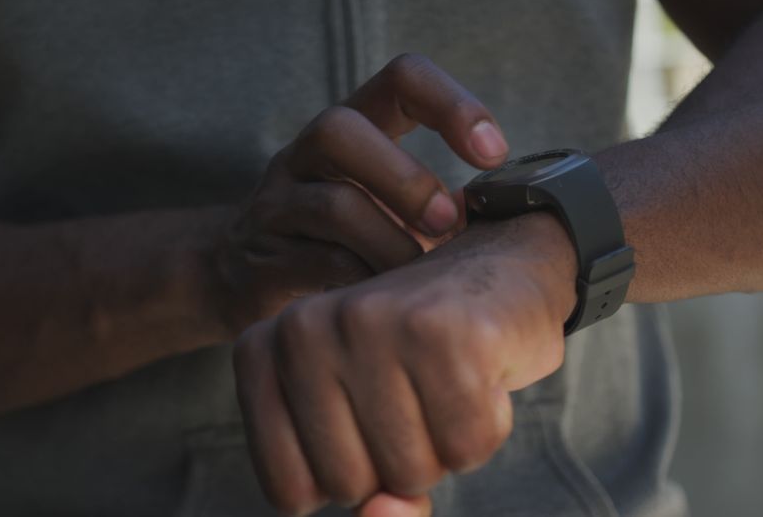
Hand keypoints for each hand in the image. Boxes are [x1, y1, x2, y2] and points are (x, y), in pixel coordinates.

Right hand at [218, 54, 509, 323]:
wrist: (242, 280)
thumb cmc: (342, 241)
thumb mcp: (386, 208)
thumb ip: (439, 206)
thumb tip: (520, 223)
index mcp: (352, 129)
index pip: (401, 78)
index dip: (452, 104)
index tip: (493, 153)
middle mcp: (306, 155)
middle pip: (340, 129)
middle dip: (406, 177)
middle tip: (448, 223)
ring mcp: (276, 203)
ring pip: (333, 203)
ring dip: (391, 243)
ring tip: (420, 276)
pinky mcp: (261, 257)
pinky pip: (316, 262)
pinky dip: (362, 282)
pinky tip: (385, 303)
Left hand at [232, 212, 578, 515]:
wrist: (500, 269)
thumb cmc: (421, 360)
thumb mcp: (365, 428)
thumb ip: (365, 498)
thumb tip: (383, 512)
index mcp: (263, 351)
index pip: (288, 490)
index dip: (348, 476)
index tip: (367, 418)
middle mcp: (304, 328)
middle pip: (349, 484)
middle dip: (398, 463)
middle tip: (415, 394)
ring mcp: (372, 324)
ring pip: (411, 471)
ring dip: (446, 445)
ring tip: (445, 379)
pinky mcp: (444, 331)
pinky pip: (467, 445)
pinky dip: (487, 425)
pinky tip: (480, 370)